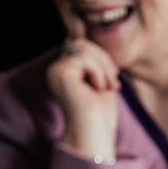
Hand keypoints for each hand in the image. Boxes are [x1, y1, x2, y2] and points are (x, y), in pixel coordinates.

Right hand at [44, 36, 119, 161]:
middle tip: (113, 82)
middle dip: (103, 59)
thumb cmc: (100, 110)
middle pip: (82, 43)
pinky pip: (85, 59)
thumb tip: (79, 38)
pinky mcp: (60, 73)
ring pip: (84, 48)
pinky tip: (97, 87)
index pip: (81, 45)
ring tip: (108, 86)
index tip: (112, 77)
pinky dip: (98, 72)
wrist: (94, 130)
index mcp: (63, 70)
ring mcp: (55, 70)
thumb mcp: (99, 77)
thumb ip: (92, 58)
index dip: (100, 56)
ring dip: (103, 66)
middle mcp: (55, 69)